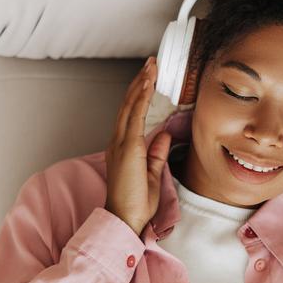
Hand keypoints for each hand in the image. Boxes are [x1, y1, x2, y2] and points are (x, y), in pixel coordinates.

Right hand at [105, 56, 171, 235]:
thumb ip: (156, 153)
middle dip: (140, 82)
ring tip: (151, 66)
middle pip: (128, 104)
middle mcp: (118, 141)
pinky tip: (148, 83)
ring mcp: (121, 143)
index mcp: (123, 147)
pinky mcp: (128, 148)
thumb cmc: (136, 203)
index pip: (131, 114)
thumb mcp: (151, 173)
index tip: (149, 78)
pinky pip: (134, 116)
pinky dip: (141, 97)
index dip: (140, 94)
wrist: (126, 218)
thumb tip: (163, 135)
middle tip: (151, 63)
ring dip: (141, 83)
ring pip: (130, 105)